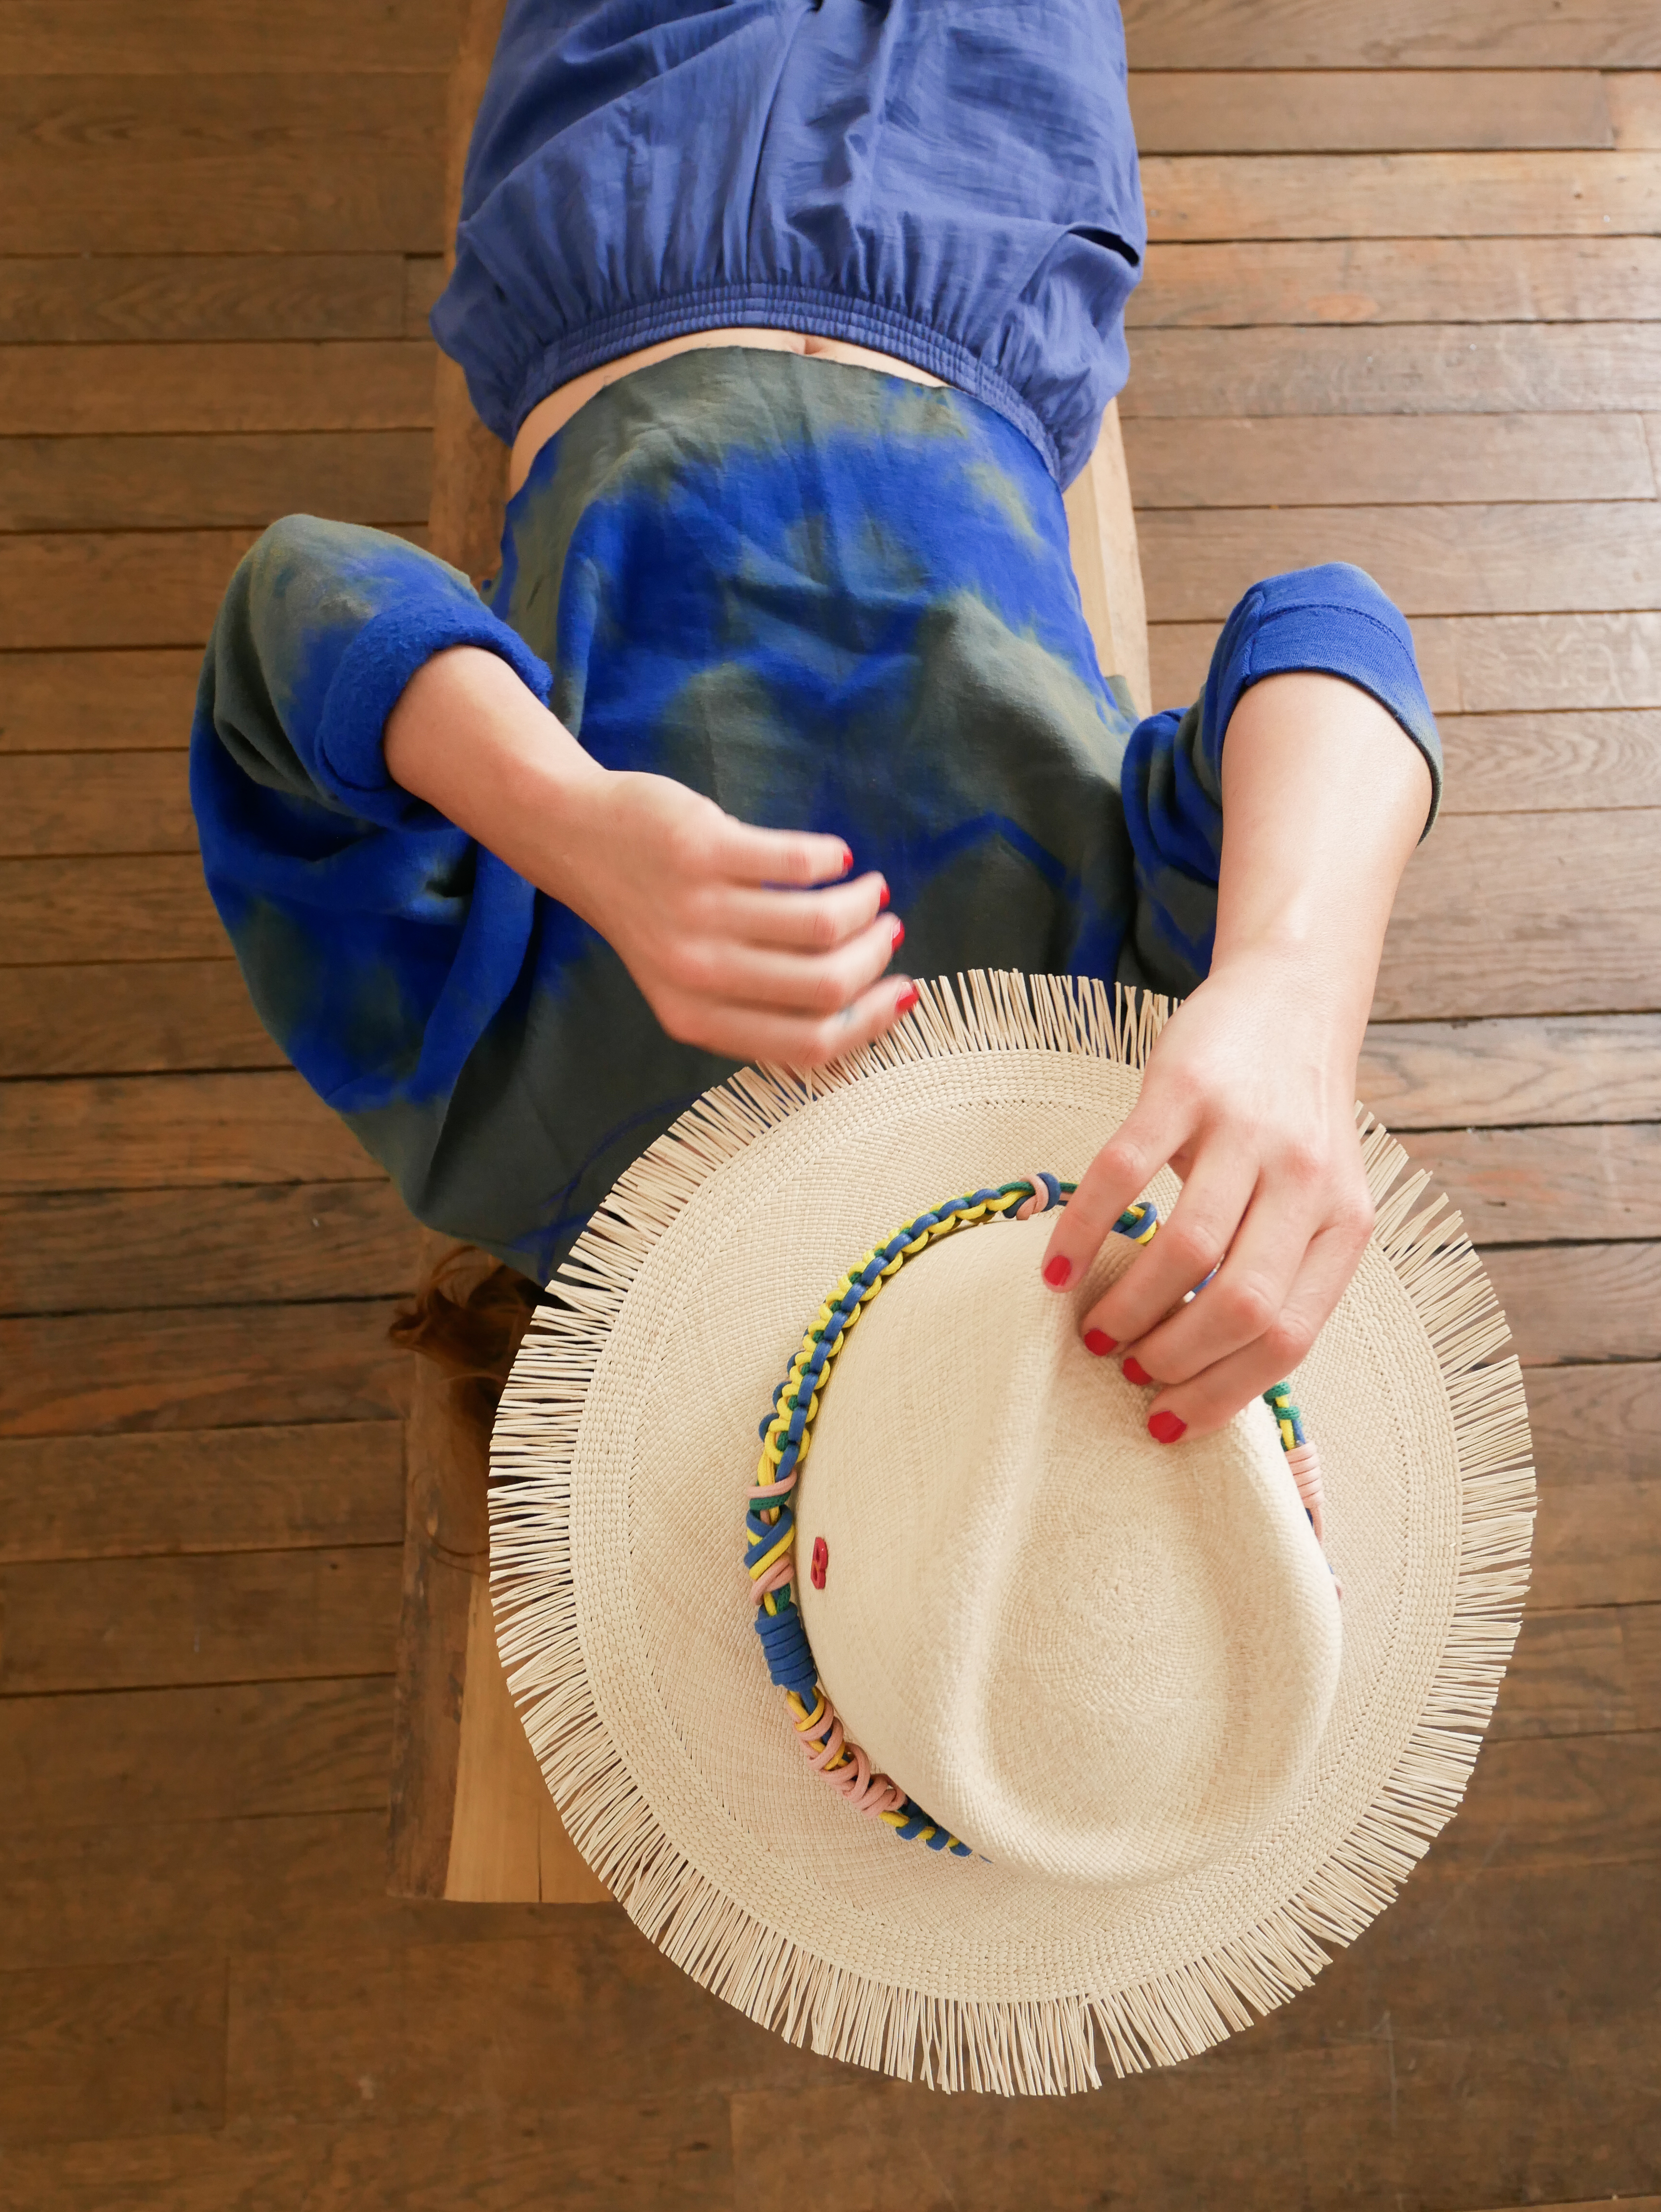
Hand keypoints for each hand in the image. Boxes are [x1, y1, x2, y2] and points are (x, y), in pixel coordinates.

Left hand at [384, 644, 913, 1067]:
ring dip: (862, 903)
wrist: (577, 839)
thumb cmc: (650, 913)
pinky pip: (798, 861)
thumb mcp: (689, 981)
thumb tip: (863, 1003)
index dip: (869, 1020)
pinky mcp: (703, 849)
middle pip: (825, 985)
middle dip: (874, 956)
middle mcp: (697, 973)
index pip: (809, 1043)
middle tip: (886, 928)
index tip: (899, 989)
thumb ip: (757, 1003)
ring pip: (820, 923)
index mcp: (696, 1019)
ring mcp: (698, 911)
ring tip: (868, 889)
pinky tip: (833, 857)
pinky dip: (831, 859)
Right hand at [1037, 666, 1433, 1439]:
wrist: (1294, 998)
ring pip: (1184, 1250)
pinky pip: (1121, 1175)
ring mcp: (1244, 1131)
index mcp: (1344, 1224)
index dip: (1222, 1392)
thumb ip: (1284, 1272)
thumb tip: (1216, 1374)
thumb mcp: (1317, 1201)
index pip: (1288, 1337)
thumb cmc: (1295, 1120)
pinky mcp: (1184, 1088)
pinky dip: (1080, 1230)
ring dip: (1127, 1306)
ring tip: (1093, 1329)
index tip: (1167, 1421)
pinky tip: (1054, 1266)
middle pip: (1239, 1305)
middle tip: (1125, 1369)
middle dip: (1171, 1358)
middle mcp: (1305, 1181)